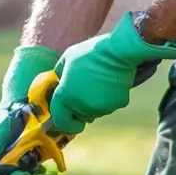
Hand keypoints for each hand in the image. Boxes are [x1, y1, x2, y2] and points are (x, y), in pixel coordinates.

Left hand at [49, 12, 175, 134]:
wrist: (117, 52)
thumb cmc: (89, 53)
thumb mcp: (66, 59)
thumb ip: (59, 75)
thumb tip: (58, 82)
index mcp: (66, 97)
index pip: (60, 121)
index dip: (61, 122)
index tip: (65, 118)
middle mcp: (82, 107)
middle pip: (78, 117)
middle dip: (78, 109)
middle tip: (82, 93)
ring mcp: (101, 108)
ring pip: (94, 113)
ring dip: (92, 105)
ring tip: (96, 84)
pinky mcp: (117, 105)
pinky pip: (109, 106)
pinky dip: (108, 100)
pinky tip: (109, 85)